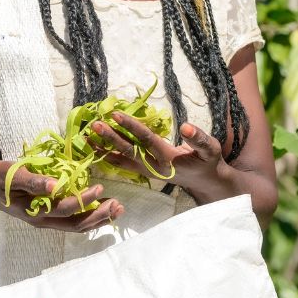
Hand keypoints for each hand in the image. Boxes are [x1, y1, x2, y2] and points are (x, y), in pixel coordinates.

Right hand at [0, 161, 123, 230]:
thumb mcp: (11, 175)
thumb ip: (32, 180)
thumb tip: (54, 185)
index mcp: (34, 211)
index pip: (65, 210)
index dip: (84, 200)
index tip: (100, 188)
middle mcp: (43, 220)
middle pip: (76, 225)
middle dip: (100, 216)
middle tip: (119, 206)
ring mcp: (46, 220)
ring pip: (77, 226)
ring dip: (98, 219)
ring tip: (117, 209)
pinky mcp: (48, 216)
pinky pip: (72, 221)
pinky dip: (89, 216)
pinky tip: (102, 208)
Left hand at [89, 113, 230, 202]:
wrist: (203, 182)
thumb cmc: (207, 162)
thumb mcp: (210, 149)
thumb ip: (199, 138)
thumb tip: (186, 126)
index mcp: (168, 158)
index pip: (146, 140)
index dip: (131, 127)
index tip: (115, 115)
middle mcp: (154, 166)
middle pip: (129, 150)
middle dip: (111, 137)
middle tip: (95, 124)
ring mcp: (147, 171)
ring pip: (121, 159)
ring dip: (104, 148)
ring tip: (87, 137)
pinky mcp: (143, 171)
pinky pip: (122, 164)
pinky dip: (108, 156)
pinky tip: (95, 149)